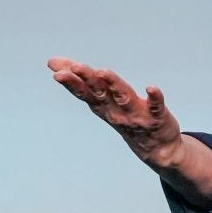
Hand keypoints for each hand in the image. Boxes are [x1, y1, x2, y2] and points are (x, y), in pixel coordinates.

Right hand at [47, 57, 184, 171]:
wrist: (157, 150)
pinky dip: (154, 98)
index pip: (84, 93)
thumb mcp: (102, 102)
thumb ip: (84, 81)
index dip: (71, 82)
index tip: (56, 70)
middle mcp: (116, 111)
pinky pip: (155, 107)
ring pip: (123, 97)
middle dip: (87, 79)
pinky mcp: (156, 117)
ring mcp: (136, 115)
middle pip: (100, 93)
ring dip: (113, 84)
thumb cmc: (126, 119)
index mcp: (103, 107)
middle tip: (74, 67)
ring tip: (103, 71)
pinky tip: (152, 87)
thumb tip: (54, 62)